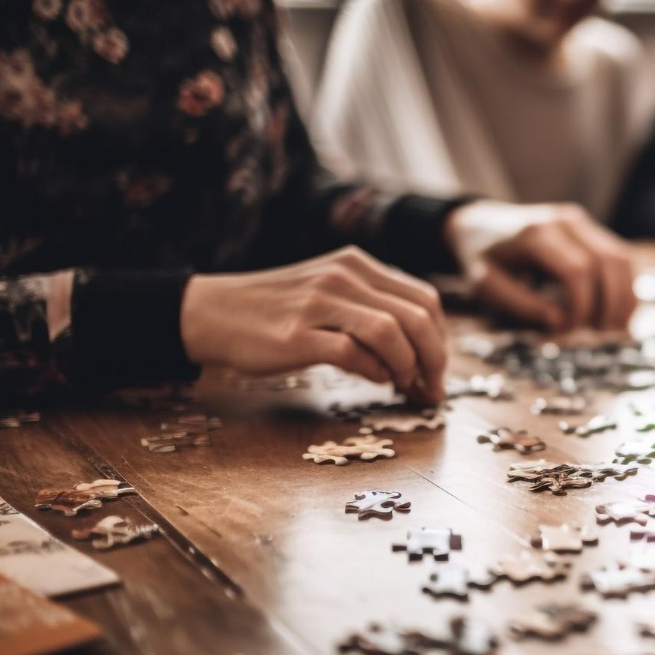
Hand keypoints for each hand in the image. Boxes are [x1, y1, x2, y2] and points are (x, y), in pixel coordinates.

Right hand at [181, 246, 445, 403]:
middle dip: (435, 359)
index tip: (439, 369)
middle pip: (417, 317)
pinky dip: (374, 371)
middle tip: (433, 389)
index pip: (424, 299)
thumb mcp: (331, 291)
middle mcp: (343, 277)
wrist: (214, 312)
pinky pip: (353, 353)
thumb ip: (372, 307)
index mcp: (357, 264)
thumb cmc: (279, 310)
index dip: (441, 339)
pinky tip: (376, 380)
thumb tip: (421, 352)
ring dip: (408, 367)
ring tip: (405, 387)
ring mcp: (319, 303)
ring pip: (391, 333)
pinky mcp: (297, 334)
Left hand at [444, 201, 635, 330]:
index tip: (569, 331)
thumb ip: (520, 304)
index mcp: (536, 234)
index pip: (578, 271)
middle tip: (600, 335)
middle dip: (610, 304)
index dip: (582, 306)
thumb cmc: (482, 257)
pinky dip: (626, 285)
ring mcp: (581, 222)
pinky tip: (618, 311)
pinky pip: (620, 256)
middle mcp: (565, 221)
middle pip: (608, 263)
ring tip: (616, 328)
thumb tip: (560, 323)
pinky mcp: (590, 228)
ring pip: (622, 258)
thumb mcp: (485, 284)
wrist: (480, 222)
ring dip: (626, 296)